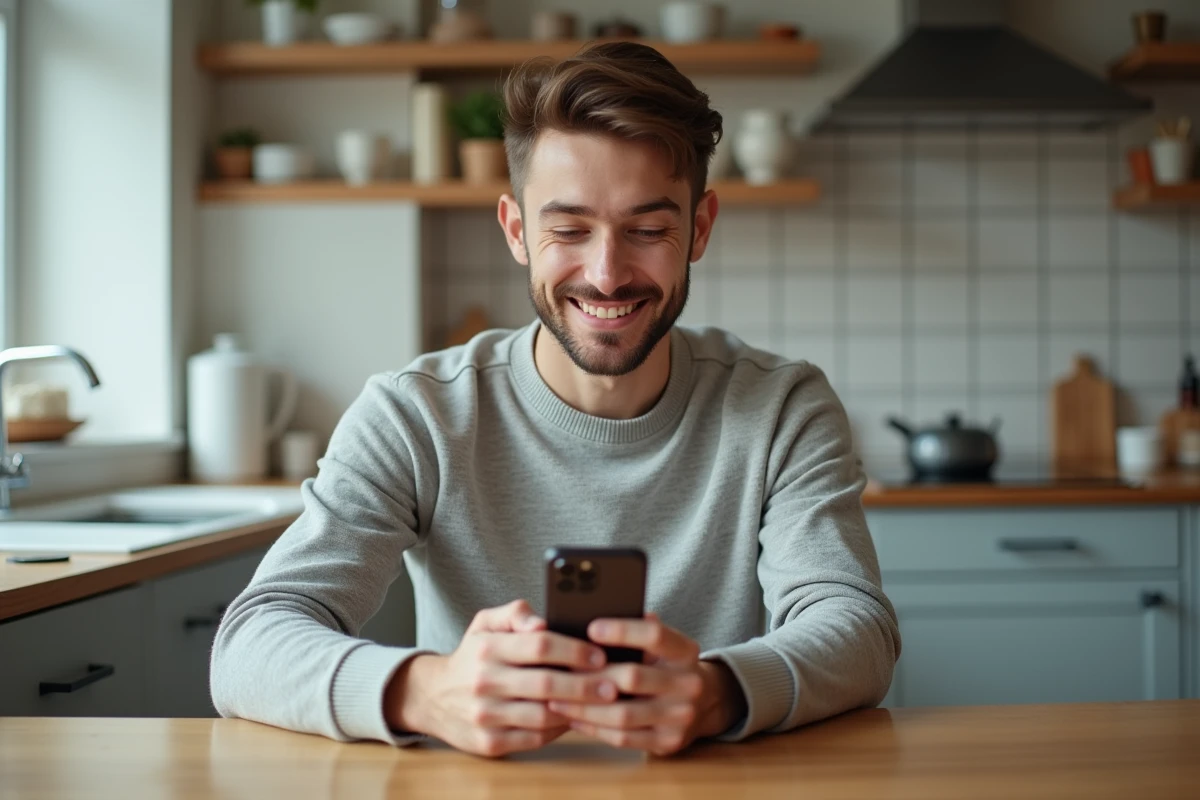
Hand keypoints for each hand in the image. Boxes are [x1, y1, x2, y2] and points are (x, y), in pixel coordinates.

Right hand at [384, 599, 618, 757]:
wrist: (432, 697)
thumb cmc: (472, 655)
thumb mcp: (485, 623)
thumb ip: (515, 612)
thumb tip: (541, 621)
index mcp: (486, 648)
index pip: (539, 645)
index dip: (574, 649)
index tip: (600, 654)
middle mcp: (484, 682)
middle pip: (546, 684)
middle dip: (586, 685)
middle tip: (613, 685)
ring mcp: (485, 716)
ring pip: (543, 715)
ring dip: (577, 710)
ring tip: (600, 703)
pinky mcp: (489, 743)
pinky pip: (534, 738)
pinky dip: (559, 729)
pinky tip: (574, 718)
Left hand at [547, 613, 746, 755]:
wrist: (706, 704)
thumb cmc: (668, 666)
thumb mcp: (664, 645)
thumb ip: (638, 630)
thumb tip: (595, 613)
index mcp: (686, 651)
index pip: (655, 635)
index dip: (622, 630)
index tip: (591, 627)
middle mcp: (688, 683)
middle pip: (633, 677)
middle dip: (591, 675)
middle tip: (560, 669)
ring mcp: (680, 717)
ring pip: (623, 714)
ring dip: (584, 707)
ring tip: (556, 697)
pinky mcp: (668, 743)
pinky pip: (623, 737)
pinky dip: (593, 728)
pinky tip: (573, 717)